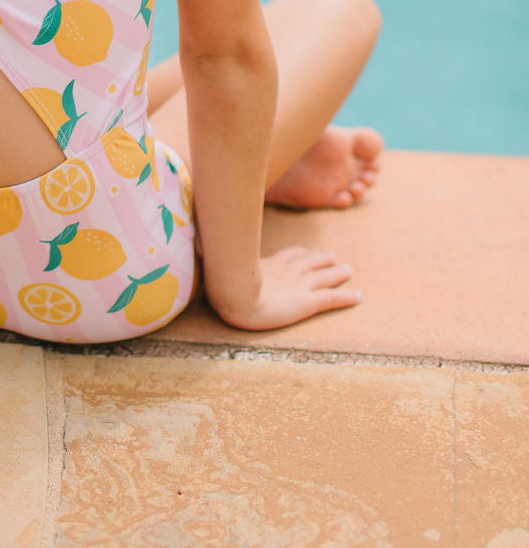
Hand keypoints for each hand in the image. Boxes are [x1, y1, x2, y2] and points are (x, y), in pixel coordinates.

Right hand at [209, 247, 361, 330]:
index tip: (304, 252)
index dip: (298, 254)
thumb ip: (208, 256)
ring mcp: (297, 287)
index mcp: (266, 266)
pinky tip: (359, 297)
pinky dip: (347, 297)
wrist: (233, 298)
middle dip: (320, 260)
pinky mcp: (307, 302)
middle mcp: (285, 272)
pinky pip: (332, 299)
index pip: (286, 256)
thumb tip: (189, 245)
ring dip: (337, 273)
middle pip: (308, 263)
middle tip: (332, 256)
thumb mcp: (215, 267)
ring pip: (324, 277)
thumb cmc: (220, 283)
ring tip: (348, 270)